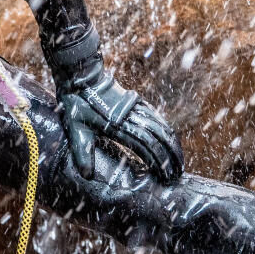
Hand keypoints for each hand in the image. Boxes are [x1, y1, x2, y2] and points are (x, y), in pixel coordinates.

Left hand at [48, 33, 182, 183]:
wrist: (80, 77)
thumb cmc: (76, 105)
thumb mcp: (75, 130)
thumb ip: (82, 153)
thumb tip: (87, 177)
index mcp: (117, 126)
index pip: (145, 146)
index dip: (158, 162)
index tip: (166, 176)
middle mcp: (130, 116)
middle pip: (158, 138)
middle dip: (170, 156)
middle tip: (178, 173)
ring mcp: (135, 107)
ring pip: (160, 126)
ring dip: (172, 143)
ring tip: (179, 160)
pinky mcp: (136, 101)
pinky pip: (156, 116)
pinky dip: (166, 128)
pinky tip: (171, 138)